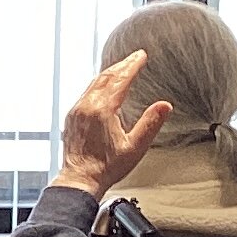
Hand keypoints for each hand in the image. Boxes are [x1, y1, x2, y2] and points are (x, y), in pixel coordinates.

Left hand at [50, 52, 171, 198]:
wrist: (80, 180)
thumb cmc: (106, 168)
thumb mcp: (135, 147)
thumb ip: (150, 124)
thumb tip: (165, 106)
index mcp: (102, 110)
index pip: (120, 80)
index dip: (132, 65)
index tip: (141, 55)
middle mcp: (86, 106)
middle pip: (105, 77)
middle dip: (122, 64)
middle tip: (135, 56)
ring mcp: (77, 111)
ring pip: (94, 83)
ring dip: (109, 72)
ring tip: (122, 66)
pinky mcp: (72, 117)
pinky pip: (86, 92)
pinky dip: (98, 84)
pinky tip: (104, 87)